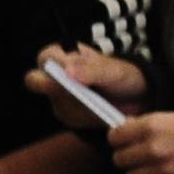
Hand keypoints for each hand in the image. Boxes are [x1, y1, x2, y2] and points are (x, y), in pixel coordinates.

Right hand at [27, 44, 149, 133]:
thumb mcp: (112, 70)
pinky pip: (70, 119)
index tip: (70, 75)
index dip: (53, 67)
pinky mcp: (67, 113)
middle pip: (37, 82)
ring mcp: (58, 95)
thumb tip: (67, 70)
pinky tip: (102, 113)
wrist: (136, 95)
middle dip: (58, 91)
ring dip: (81, 108)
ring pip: (57, 105)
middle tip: (81, 96)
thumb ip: (91, 70)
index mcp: (64, 54)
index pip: (45, 57)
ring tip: (103, 104)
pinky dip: (88, 118)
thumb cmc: (121, 74)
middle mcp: (56, 74)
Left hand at [107, 105, 173, 173]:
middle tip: (138, 153)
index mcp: (154, 126)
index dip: (118, 137)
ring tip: (152, 167)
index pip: (115, 137)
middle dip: (127, 156)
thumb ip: (152, 124)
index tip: (124, 138)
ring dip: (140, 173)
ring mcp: (166, 171)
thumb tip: (130, 130)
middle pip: (120, 160)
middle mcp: (155, 149)